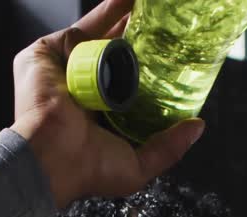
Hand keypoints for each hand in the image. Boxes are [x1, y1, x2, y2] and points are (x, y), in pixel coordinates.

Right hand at [8, 0, 205, 206]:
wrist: (53, 158)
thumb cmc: (88, 169)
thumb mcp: (138, 166)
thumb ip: (169, 147)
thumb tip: (197, 126)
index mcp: (100, 113)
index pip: (127, 81)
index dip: (147, 67)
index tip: (170, 55)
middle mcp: (82, 87)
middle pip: (114, 53)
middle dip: (138, 36)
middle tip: (164, 24)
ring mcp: (65, 67)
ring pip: (100, 35)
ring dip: (126, 17)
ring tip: (152, 7)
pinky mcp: (49, 52)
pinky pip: (84, 25)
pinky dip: (107, 11)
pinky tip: (128, 3)